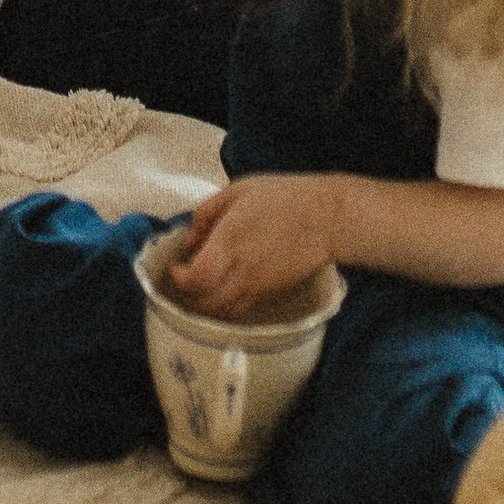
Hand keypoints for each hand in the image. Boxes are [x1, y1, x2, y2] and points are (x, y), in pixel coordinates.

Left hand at [164, 173, 345, 319]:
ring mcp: (258, 285)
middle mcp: (242, 270)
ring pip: (222, 313)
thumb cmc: (283, 198)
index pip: (196, 279)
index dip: (180, 279)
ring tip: (202, 286)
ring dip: (204, 305)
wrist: (327, 219)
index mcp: (231, 242)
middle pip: (205, 304)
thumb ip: (207, 213)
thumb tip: (189, 239)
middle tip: (184, 278)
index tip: (176, 266)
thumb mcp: (238, 190)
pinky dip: (225, 306)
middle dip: (187, 296)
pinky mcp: (271, 292)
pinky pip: (240, 309)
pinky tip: (224, 288)